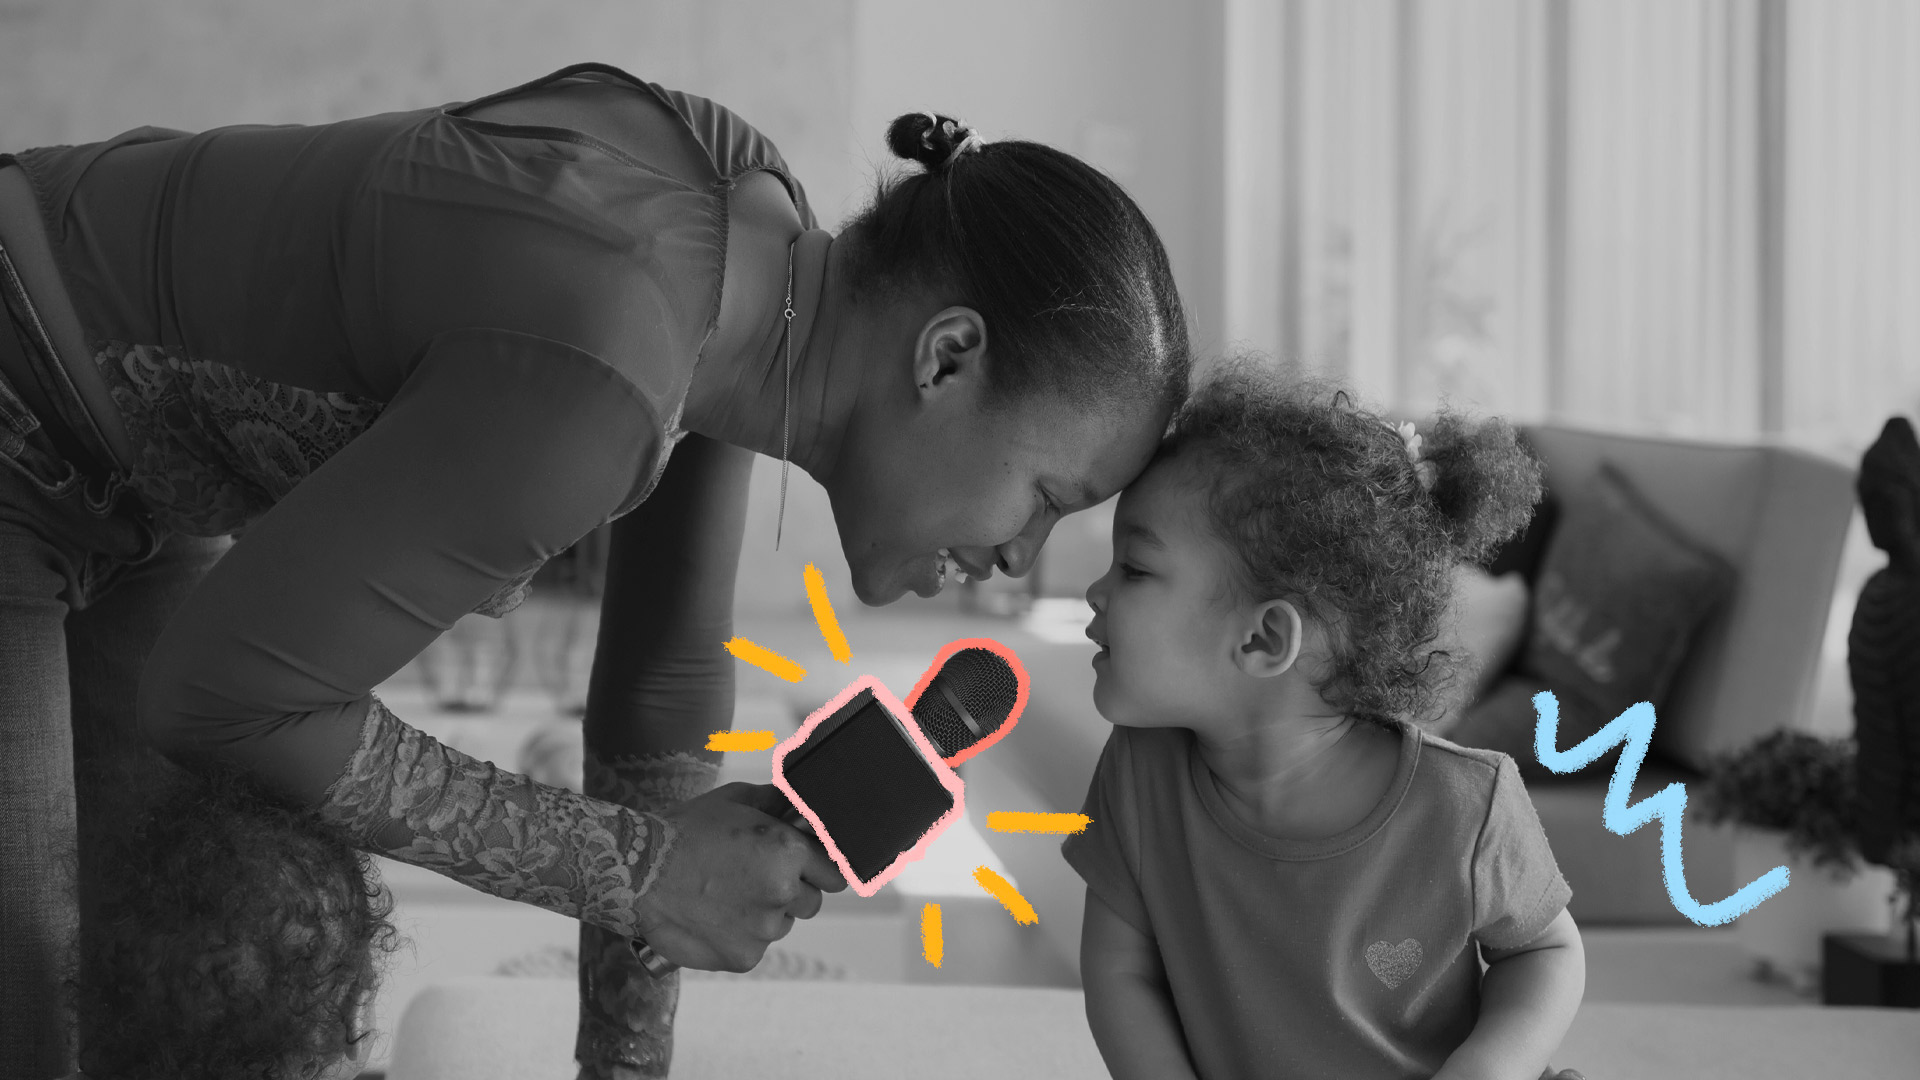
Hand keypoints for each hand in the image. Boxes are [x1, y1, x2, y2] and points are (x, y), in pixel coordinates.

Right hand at [630, 782, 844, 971]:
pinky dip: (740, 936)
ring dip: (765, 914)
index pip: (835, 872)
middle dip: (792, 892)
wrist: (635, 873)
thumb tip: (805, 805)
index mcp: (788, 851)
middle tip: (754, 879)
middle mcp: (782, 891)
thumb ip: (779, 804)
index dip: (818, 868)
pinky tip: (713, 917)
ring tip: (726, 895)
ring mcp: (763, 928)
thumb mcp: (735, 800)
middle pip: (812, 902)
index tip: (805, 868)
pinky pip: (756, 946)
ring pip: (782, 925)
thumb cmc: (684, 831)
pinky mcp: (744, 956)